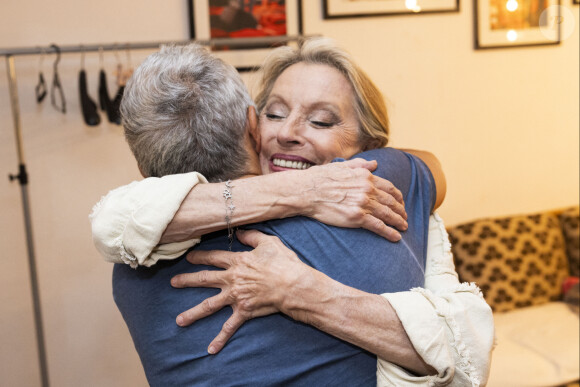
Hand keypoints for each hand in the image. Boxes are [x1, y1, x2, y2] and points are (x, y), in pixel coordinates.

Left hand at [170, 229, 304, 353]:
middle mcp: (231, 279)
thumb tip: (240, 232)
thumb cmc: (283, 263)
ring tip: (179, 320)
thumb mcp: (268, 243)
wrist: (292, 285)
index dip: (200, 256)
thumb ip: (252, 236)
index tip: (189, 257)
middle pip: (204, 279)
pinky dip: (220, 339)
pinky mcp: (243, 312)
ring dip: (193, 313)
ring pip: (209, 305)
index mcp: (237, 262)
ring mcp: (235, 297)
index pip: (213, 257)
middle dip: (186, 281)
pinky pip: (229, 327)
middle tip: (173, 282)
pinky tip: (210, 349)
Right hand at [301, 158, 407, 240]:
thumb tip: (375, 163)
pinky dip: (389, 232)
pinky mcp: (357, 217)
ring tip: (404, 227)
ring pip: (387, 214)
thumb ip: (360, 164)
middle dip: (400, 210)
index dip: (397, 196)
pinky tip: (396, 237)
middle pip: (391, 201)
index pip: (388, 187)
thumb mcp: (342, 165)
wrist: (306, 191)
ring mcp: (363, 203)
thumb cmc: (320, 178)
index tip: (401, 202)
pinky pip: (378, 226)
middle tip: (405, 217)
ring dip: (398, 221)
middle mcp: (367, 189)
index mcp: (365, 177)